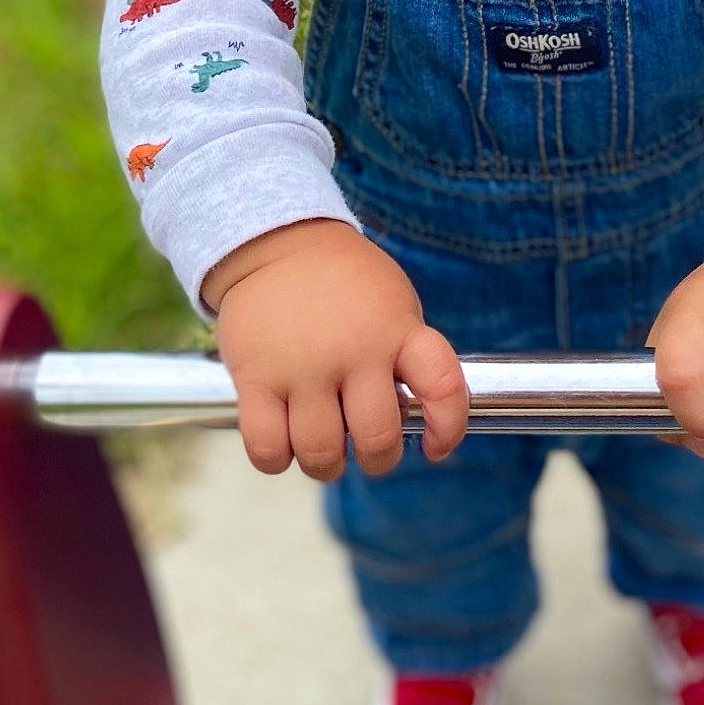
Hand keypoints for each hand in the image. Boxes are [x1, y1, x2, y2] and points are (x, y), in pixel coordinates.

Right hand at [204, 219, 467, 480]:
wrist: (278, 242)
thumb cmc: (344, 283)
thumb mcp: (392, 303)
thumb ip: (404, 355)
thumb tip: (414, 423)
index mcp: (396, 329)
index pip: (442, 385)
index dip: (448, 427)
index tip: (436, 446)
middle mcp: (354, 350)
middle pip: (377, 439)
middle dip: (377, 458)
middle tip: (366, 447)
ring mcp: (302, 366)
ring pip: (321, 453)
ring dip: (326, 462)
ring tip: (322, 442)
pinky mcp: (256, 377)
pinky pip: (267, 448)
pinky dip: (276, 458)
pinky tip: (282, 440)